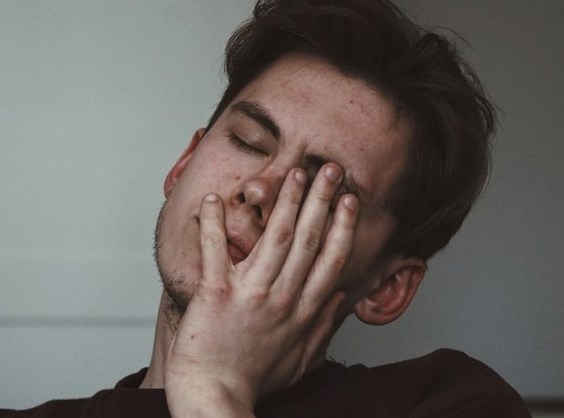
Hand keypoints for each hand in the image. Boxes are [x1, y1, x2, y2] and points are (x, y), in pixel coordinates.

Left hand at [164, 164, 358, 416]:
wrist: (214, 397)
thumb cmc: (252, 381)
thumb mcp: (300, 360)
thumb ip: (323, 327)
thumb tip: (342, 300)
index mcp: (302, 312)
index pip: (331, 260)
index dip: (343, 226)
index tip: (350, 201)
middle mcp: (282, 298)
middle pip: (309, 239)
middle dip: (322, 200)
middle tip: (330, 170)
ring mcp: (250, 294)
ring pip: (274, 237)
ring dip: (286, 201)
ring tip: (294, 173)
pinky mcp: (216, 294)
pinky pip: (215, 251)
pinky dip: (212, 224)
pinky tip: (213, 199)